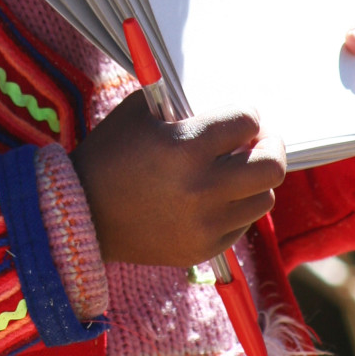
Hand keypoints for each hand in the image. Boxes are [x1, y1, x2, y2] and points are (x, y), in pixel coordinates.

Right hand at [70, 90, 285, 266]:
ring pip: (264, 198)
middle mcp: (202, 188)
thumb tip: (227, 111)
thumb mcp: (141, 113)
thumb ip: (186, 106)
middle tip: (258, 142)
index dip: (246, 116)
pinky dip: (235, 208)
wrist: (82, 214)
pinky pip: (242, 224)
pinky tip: (214, 197)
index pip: (247, 122)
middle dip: (270, 146)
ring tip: (235, 171)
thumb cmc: (111, 154)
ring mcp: (205, 224)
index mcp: (186, 147)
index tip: (240, 118)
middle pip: (271, 166)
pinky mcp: (203, 249)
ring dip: (254, 179)